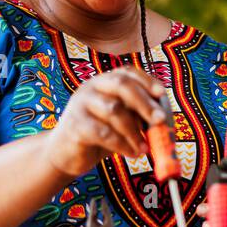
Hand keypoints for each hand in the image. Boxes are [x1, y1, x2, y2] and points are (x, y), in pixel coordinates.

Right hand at [43, 67, 166, 178]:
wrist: (64, 154)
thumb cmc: (98, 136)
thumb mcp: (120, 122)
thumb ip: (137, 116)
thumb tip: (162, 121)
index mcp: (104, 81)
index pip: (127, 72)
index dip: (146, 81)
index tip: (162, 94)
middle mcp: (91, 87)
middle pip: (121, 85)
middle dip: (144, 103)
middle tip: (160, 121)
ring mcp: (81, 104)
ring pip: (114, 110)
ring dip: (135, 131)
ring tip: (145, 147)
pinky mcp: (75, 125)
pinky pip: (103, 133)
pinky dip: (123, 145)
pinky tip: (132, 153)